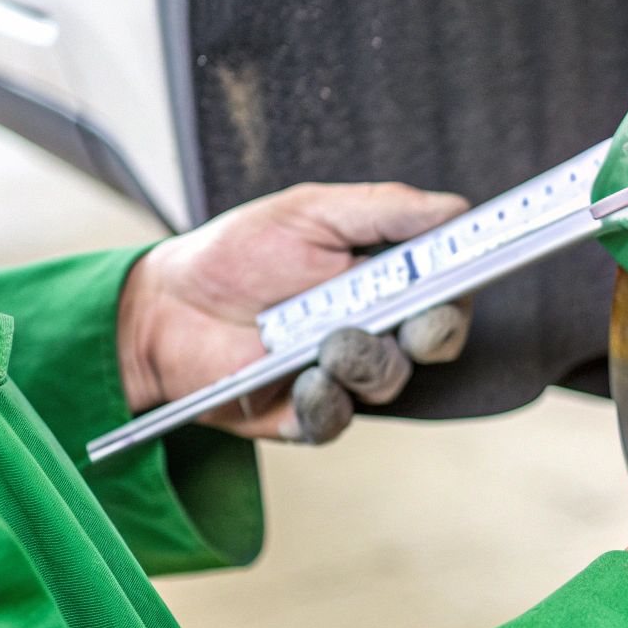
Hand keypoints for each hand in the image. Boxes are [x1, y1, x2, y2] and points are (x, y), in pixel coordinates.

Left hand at [117, 182, 472, 442]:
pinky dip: (325, 399)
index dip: (461, 290)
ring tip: (325, 341)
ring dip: (365, 359)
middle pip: (435, 341)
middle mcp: (378, 330)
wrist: (165, 306)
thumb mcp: (309, 212)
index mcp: (388, 280)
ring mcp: (345, 375)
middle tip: (410, 324)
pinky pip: (337, 418)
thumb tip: (455, 208)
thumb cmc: (238, 253)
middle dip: (428, 333)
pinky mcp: (310, 414)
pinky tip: (302, 378)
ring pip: (389, 380)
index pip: (449, 290)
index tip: (458, 284)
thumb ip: (384, 210)